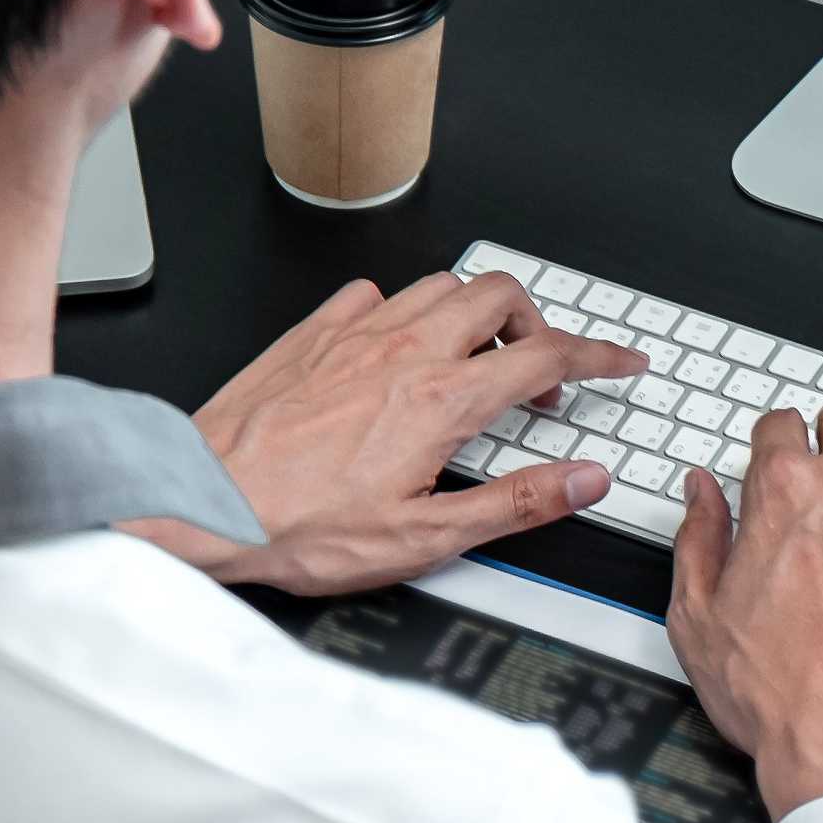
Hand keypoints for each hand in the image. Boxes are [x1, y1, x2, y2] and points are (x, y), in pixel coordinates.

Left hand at [125, 272, 645, 595]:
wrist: (200, 500)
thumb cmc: (294, 525)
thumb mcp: (423, 538)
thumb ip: (514, 504)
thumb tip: (581, 480)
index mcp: (439, 401)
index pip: (546, 356)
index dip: (598, 356)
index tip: (622, 362)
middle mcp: (401, 350)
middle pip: (499, 296)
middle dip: (539, 323)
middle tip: (542, 371)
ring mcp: (354, 333)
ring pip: (440, 284)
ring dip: (475, 312)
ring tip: (478, 358)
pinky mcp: (311, 332)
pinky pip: (372, 293)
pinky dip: (402, 310)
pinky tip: (396, 346)